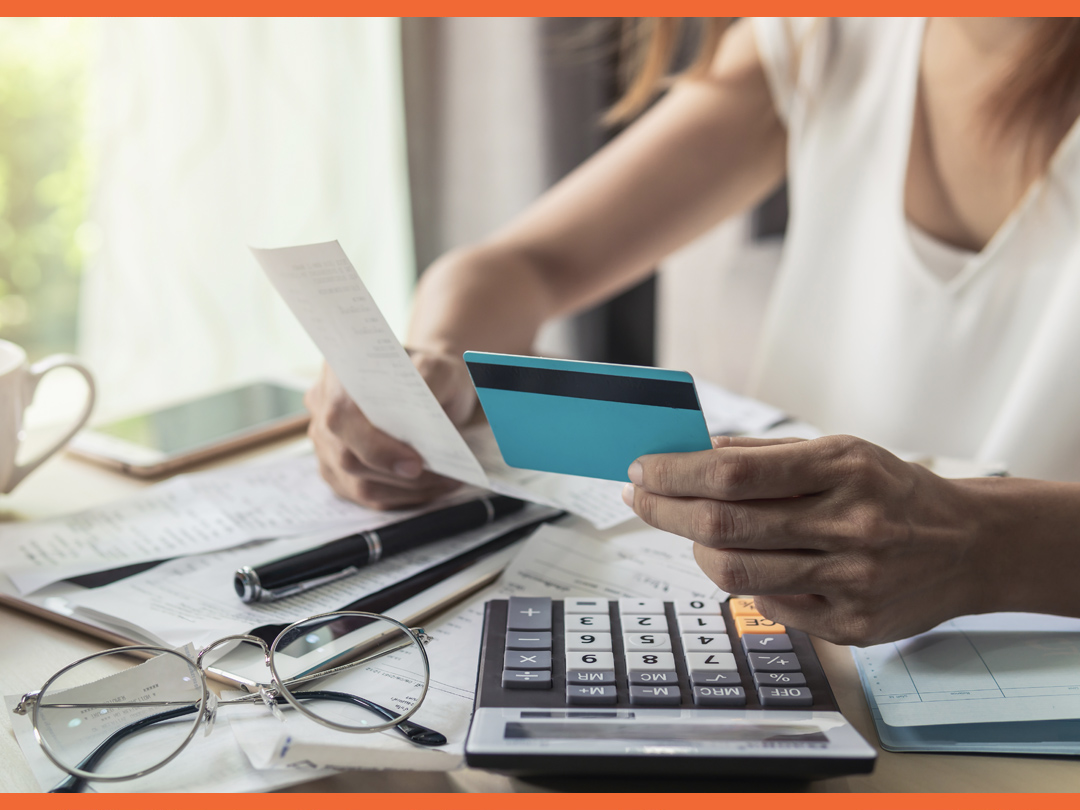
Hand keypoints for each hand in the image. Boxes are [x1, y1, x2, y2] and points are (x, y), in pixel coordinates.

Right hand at [304, 351, 476, 509]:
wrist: (432, 383)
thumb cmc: (432, 373)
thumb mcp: (440, 368)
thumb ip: (430, 381)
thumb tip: (423, 414)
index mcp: (340, 374)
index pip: (342, 417)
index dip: (374, 447)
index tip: (415, 464)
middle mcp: (323, 408)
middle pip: (346, 458)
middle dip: (398, 476)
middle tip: (444, 477)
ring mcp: (327, 442)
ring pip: (357, 483)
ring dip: (406, 490)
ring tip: (448, 483)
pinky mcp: (338, 470)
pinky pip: (366, 494)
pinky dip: (402, 497)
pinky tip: (433, 488)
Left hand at [621, 435, 994, 645]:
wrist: (970, 546)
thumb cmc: (890, 490)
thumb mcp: (839, 451)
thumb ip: (763, 455)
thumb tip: (688, 455)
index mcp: (843, 468)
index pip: (733, 474)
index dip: (675, 473)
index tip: (642, 469)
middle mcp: (850, 525)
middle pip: (724, 525)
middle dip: (665, 510)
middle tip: (641, 497)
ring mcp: (852, 582)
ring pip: (736, 573)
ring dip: (696, 548)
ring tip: (692, 530)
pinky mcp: (852, 626)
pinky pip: (767, 604)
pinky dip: (744, 580)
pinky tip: (750, 560)